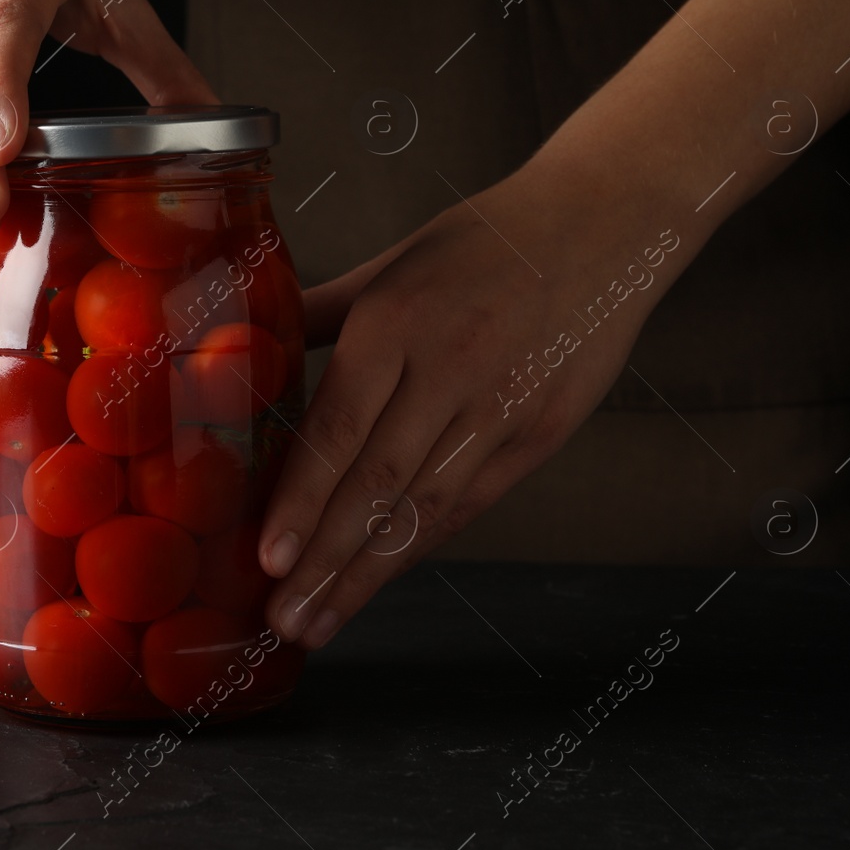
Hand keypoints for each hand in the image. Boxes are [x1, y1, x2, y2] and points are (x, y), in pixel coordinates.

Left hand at [259, 169, 675, 648]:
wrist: (603, 227)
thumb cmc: (483, 241)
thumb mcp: (390, 263)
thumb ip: (319, 314)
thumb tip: (246, 347)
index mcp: (397, 323)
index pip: (339, 431)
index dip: (302, 503)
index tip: (266, 560)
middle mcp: (449, 372)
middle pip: (378, 486)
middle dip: (325, 562)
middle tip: (283, 622)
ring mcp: (502, 409)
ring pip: (426, 510)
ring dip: (370, 574)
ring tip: (322, 622)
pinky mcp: (541, 433)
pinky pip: (471, 502)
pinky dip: (423, 545)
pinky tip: (383, 577)